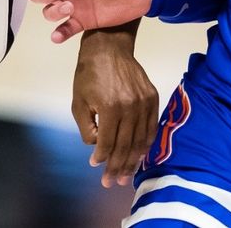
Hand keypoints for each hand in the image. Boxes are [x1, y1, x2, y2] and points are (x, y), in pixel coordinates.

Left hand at [72, 28, 158, 187]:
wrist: (108, 48)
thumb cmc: (88, 74)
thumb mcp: (78, 101)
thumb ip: (87, 128)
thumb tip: (97, 148)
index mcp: (110, 108)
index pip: (108, 142)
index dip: (103, 158)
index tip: (97, 168)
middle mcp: (130, 106)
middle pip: (126, 145)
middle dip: (118, 167)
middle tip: (113, 182)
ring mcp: (144, 102)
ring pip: (140, 139)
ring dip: (133, 160)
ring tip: (126, 175)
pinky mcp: (152, 97)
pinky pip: (151, 127)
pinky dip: (145, 143)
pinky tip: (139, 155)